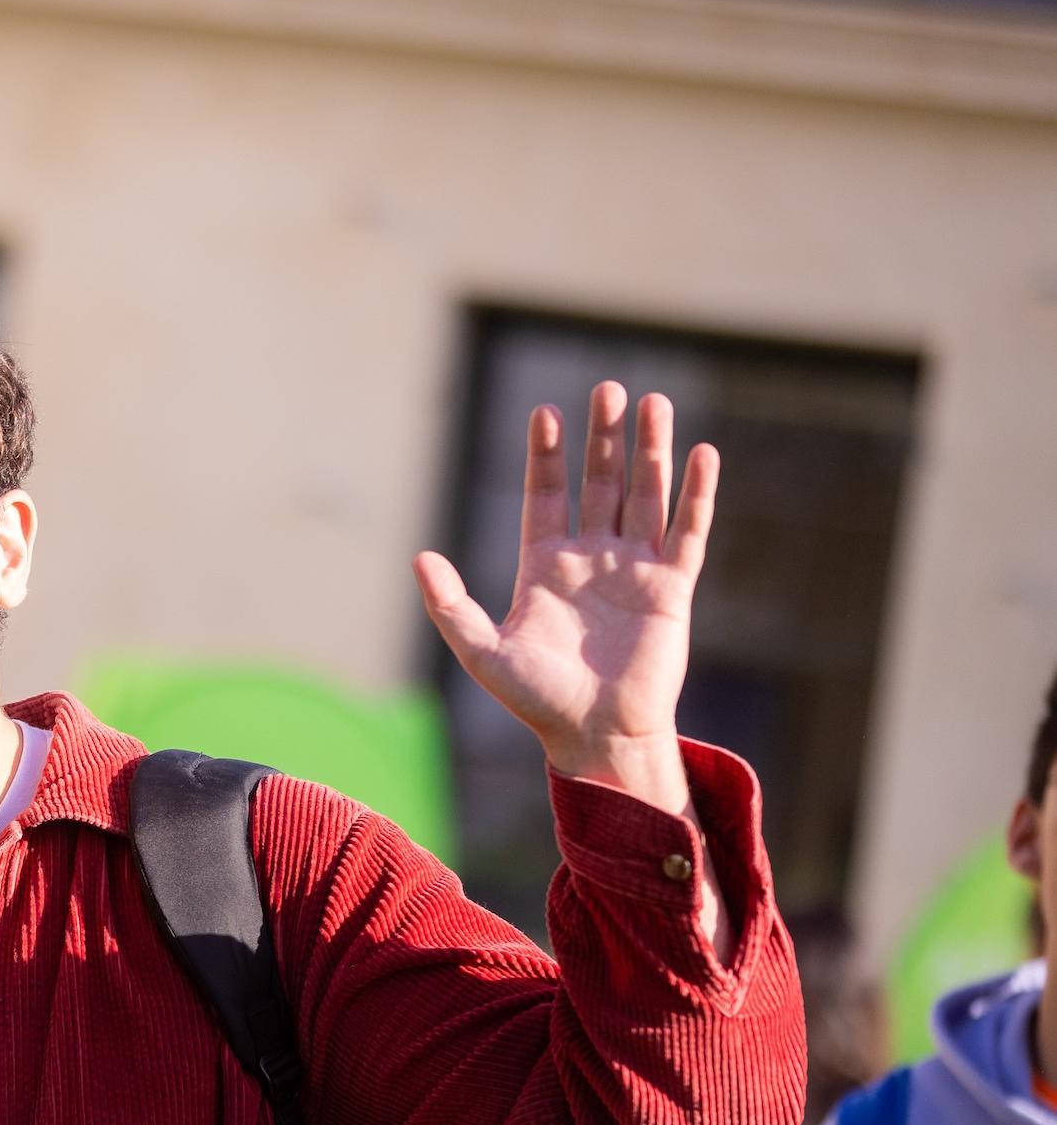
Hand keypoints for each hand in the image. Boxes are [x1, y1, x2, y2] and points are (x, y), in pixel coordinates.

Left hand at [415, 382, 718, 816]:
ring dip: (649, 450)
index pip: (546, 496)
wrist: (594, 735)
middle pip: (599, 483)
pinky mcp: (670, 589)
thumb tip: (421, 556)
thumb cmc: (537, 700)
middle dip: (602, 438)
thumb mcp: (482, 650)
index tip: (546, 412)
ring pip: (645, 495)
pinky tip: (703, 453)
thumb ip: (450, 605)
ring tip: (652, 402)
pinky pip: (686, 532)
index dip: (546, 456)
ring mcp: (633, 570)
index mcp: (545, 567)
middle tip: (607, 389)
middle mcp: (591, 560)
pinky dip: (696, 494)